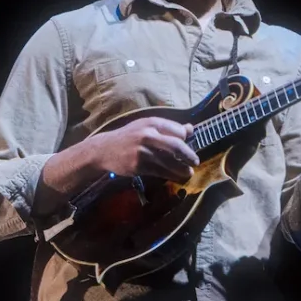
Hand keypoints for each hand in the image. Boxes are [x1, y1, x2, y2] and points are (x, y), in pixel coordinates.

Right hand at [83, 114, 200, 183]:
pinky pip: (160, 172)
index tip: (187, 145)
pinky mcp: (139, 165)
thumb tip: (190, 128)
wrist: (105, 149)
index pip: (178, 131)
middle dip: (189, 155)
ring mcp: (143, 151)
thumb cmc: (129, 137)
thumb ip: (167, 128)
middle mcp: (148, 135)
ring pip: (169, 162)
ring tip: (188, 173)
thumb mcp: (146, 126)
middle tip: (195, 162)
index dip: (185, 139)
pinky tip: (177, 177)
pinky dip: (171, 175)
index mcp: (152, 122)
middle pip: (176, 146)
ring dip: (182, 169)